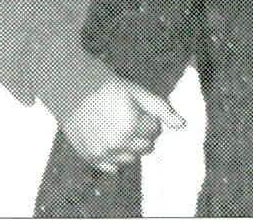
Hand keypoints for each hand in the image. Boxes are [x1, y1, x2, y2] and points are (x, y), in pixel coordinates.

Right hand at [62, 75, 183, 172]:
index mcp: (131, 124)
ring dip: (129, 146)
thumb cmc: (104, 85)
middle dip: (142, 133)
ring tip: (116, 125)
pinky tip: (108, 138)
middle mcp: (117, 142)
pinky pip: (112, 167)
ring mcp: (102, 152)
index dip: (148, 117)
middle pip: (146, 147)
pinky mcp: (90, 157)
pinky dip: (115, 156)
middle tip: (127, 115)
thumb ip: (161, 109)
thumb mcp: (136, 91)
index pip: (155, 130)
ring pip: (131, 159)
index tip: (136, 107)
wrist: (70, 86)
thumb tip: (182, 125)